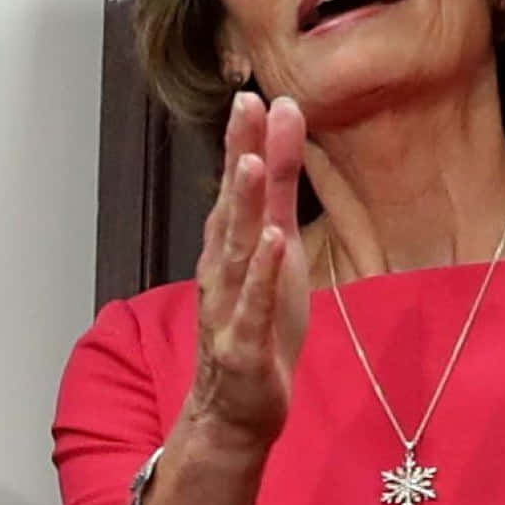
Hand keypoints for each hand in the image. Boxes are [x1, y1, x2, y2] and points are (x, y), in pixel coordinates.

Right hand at [187, 92, 309, 447]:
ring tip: (249, 164)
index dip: (243, 141)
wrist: (234, 410)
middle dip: (238, 157)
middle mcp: (223, 270)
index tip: (253, 95)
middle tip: (246, 107)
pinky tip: (269, 244)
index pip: (237, 186)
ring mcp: (229, 307)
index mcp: (231, 247)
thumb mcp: (277, 253)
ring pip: (234, 251)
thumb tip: (282, 132)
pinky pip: (251, 306)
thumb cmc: (258, 326)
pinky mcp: (243, 345)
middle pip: (231, 207)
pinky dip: (259, 275)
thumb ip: (278, 195)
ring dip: (240, 208)